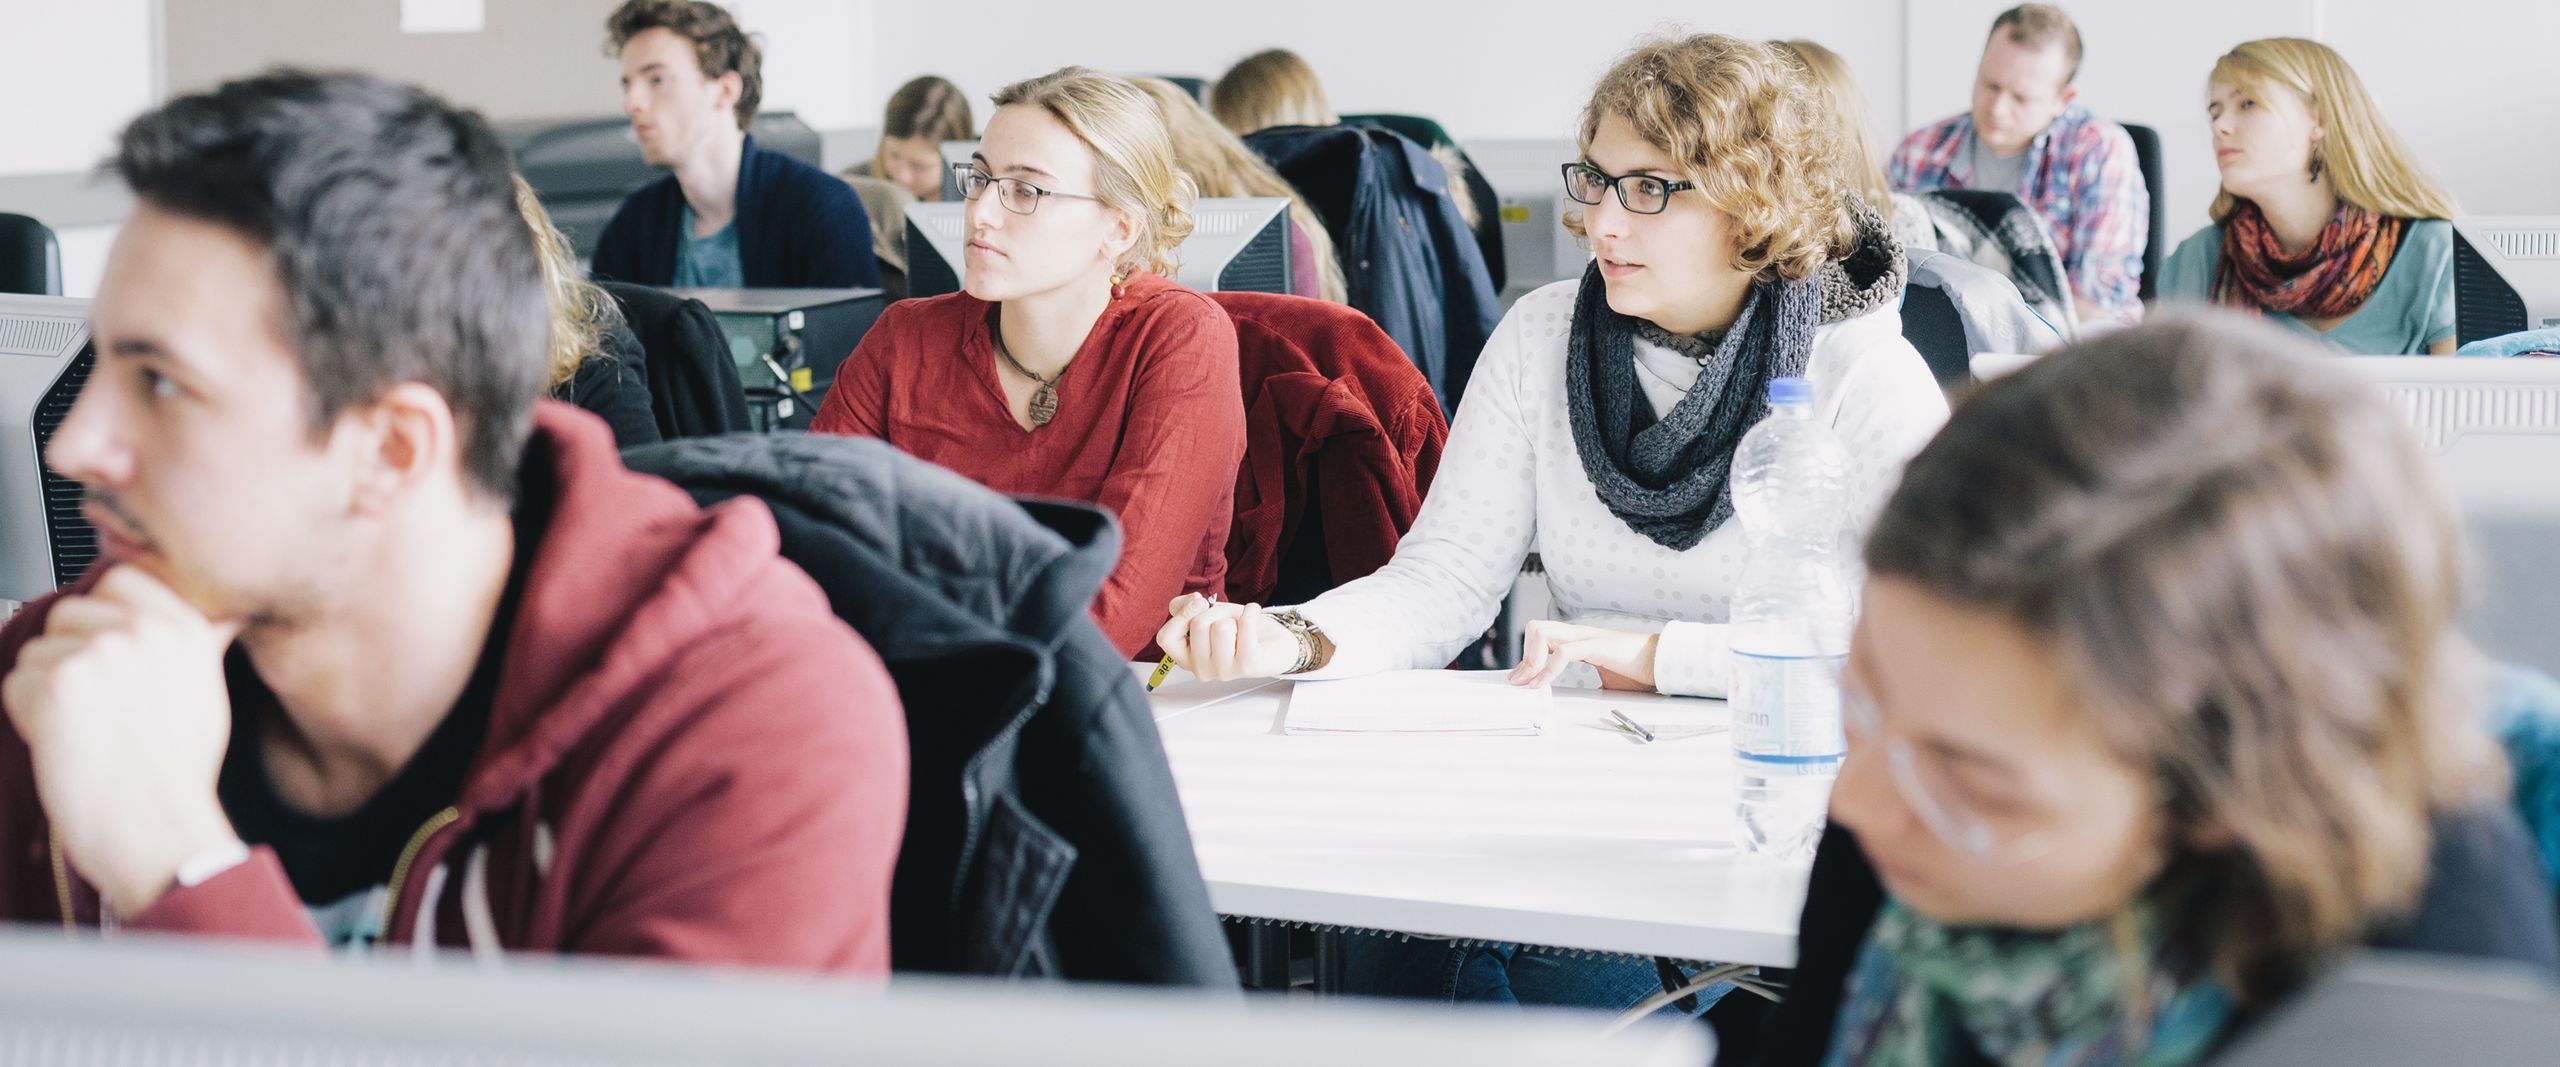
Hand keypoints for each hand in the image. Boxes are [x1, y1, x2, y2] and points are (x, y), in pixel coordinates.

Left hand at [3, 566, 244, 917]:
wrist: (154, 826)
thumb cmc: (176, 771)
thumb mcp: (208, 691)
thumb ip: (199, 641)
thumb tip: (223, 610)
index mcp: (185, 629)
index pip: (120, 578)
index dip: (102, 615)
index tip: (106, 653)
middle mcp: (145, 631)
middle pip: (68, 613)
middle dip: (68, 656)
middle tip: (98, 707)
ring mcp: (100, 652)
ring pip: (36, 651)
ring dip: (46, 691)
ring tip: (86, 730)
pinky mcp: (58, 682)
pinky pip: (15, 684)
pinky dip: (27, 718)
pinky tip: (66, 743)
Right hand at [1156, 594, 1302, 680]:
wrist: (1271, 642)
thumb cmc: (1236, 629)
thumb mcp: (1205, 613)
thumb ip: (1184, 606)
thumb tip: (1192, 602)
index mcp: (1186, 658)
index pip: (1166, 639)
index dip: (1181, 615)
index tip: (1199, 603)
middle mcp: (1201, 670)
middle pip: (1198, 625)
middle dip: (1215, 611)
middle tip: (1226, 619)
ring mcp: (1224, 671)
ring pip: (1221, 627)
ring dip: (1233, 618)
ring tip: (1240, 628)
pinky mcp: (1248, 666)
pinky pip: (1245, 626)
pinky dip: (1251, 611)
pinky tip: (1254, 614)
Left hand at [1508, 621, 1658, 689]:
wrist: (1663, 664)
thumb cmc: (1638, 673)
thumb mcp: (1606, 681)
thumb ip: (1588, 686)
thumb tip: (1576, 704)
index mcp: (1580, 639)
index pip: (1541, 635)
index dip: (1527, 658)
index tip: (1520, 680)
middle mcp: (1579, 633)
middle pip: (1535, 628)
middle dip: (1524, 656)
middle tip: (1521, 682)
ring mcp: (1587, 636)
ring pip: (1542, 633)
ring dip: (1531, 660)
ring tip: (1530, 683)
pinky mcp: (1597, 646)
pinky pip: (1563, 652)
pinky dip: (1547, 669)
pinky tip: (1544, 684)